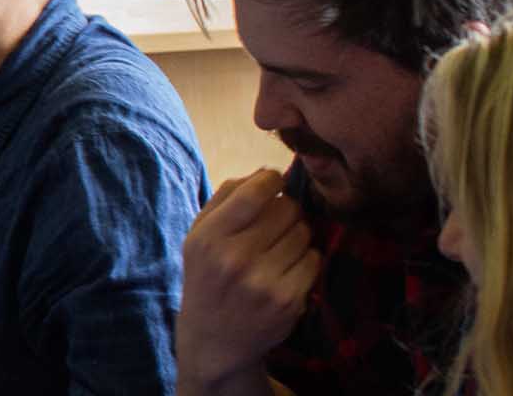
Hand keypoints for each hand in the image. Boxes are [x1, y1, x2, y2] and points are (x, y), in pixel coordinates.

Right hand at [176, 168, 320, 387]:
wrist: (214, 339)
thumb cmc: (208, 277)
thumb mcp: (199, 236)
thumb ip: (225, 198)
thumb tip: (265, 173)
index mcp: (209, 237)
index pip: (254, 192)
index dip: (272, 180)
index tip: (274, 184)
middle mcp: (235, 258)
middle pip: (287, 209)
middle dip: (286, 209)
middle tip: (276, 223)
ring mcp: (264, 282)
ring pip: (304, 233)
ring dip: (297, 235)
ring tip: (279, 248)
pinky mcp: (289, 300)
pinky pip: (314, 260)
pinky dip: (306, 260)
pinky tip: (288, 269)